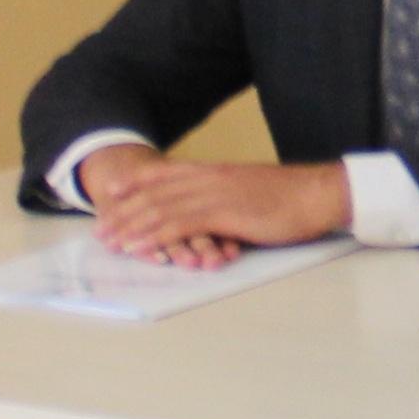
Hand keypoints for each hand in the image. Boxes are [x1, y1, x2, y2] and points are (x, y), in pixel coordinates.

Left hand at [83, 150, 352, 265]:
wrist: (318, 195)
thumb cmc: (292, 199)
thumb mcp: (252, 193)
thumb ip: (228, 199)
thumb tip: (213, 217)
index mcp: (215, 172)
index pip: (164, 174)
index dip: (135, 185)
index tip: (112, 197)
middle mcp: (208, 178)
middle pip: (154, 193)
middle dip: (124, 211)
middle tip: (100, 227)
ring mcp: (214, 194)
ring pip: (160, 208)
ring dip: (131, 226)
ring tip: (109, 241)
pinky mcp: (223, 213)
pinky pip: (179, 225)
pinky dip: (154, 236)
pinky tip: (138, 246)